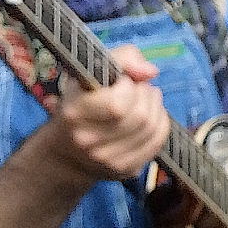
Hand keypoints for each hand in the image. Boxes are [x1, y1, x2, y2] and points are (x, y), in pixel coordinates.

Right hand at [28, 44, 170, 182]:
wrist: (66, 150)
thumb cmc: (82, 101)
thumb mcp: (91, 70)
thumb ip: (123, 57)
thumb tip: (150, 72)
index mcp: (73, 113)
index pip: (117, 104)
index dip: (128, 86)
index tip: (121, 81)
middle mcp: (86, 141)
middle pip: (140, 116)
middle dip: (146, 94)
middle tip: (139, 88)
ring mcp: (105, 160)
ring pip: (151, 129)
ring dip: (156, 107)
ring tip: (146, 99)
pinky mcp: (123, 170)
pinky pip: (156, 144)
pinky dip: (161, 125)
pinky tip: (151, 116)